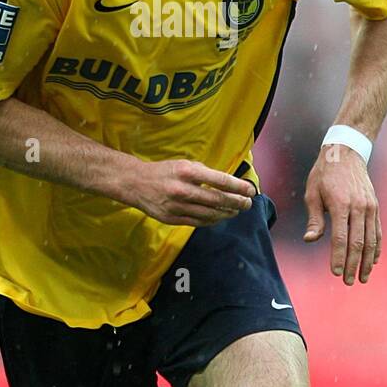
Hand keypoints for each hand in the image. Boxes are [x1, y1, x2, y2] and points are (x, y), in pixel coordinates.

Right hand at [130, 159, 256, 226]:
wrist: (136, 183)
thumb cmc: (164, 171)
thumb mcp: (185, 164)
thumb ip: (205, 173)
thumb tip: (228, 183)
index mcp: (188, 172)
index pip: (220, 181)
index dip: (239, 187)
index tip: (250, 190)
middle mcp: (183, 190)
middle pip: (218, 200)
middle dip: (237, 203)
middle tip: (248, 203)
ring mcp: (177, 207)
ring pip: (210, 214)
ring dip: (227, 213)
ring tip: (236, 211)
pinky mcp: (171, 219)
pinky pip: (198, 222)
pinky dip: (212, 220)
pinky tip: (220, 217)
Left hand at [303, 142, 379, 284]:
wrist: (346, 153)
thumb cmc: (324, 174)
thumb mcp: (313, 193)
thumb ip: (315, 219)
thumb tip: (310, 240)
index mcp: (340, 204)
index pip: (340, 238)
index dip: (338, 257)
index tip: (335, 273)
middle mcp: (358, 207)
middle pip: (357, 243)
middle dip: (353, 265)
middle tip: (348, 281)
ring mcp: (369, 207)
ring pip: (371, 240)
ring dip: (367, 261)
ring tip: (362, 277)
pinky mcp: (375, 207)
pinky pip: (378, 232)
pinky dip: (376, 248)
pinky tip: (372, 261)